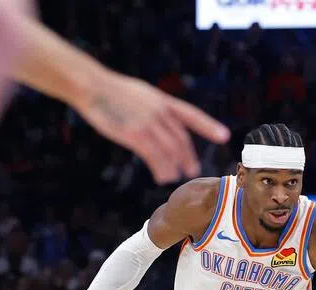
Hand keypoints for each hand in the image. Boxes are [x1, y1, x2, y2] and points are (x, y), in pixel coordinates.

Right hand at [79, 71, 229, 183]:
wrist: (91, 86)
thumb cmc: (110, 91)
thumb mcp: (140, 93)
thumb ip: (153, 108)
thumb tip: (160, 123)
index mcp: (163, 100)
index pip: (192, 115)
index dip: (209, 126)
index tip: (224, 136)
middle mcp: (160, 112)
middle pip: (181, 139)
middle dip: (189, 156)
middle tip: (193, 170)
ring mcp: (149, 123)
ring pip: (170, 151)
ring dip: (175, 166)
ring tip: (175, 177)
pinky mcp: (136, 135)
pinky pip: (154, 157)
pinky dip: (161, 169)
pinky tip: (162, 176)